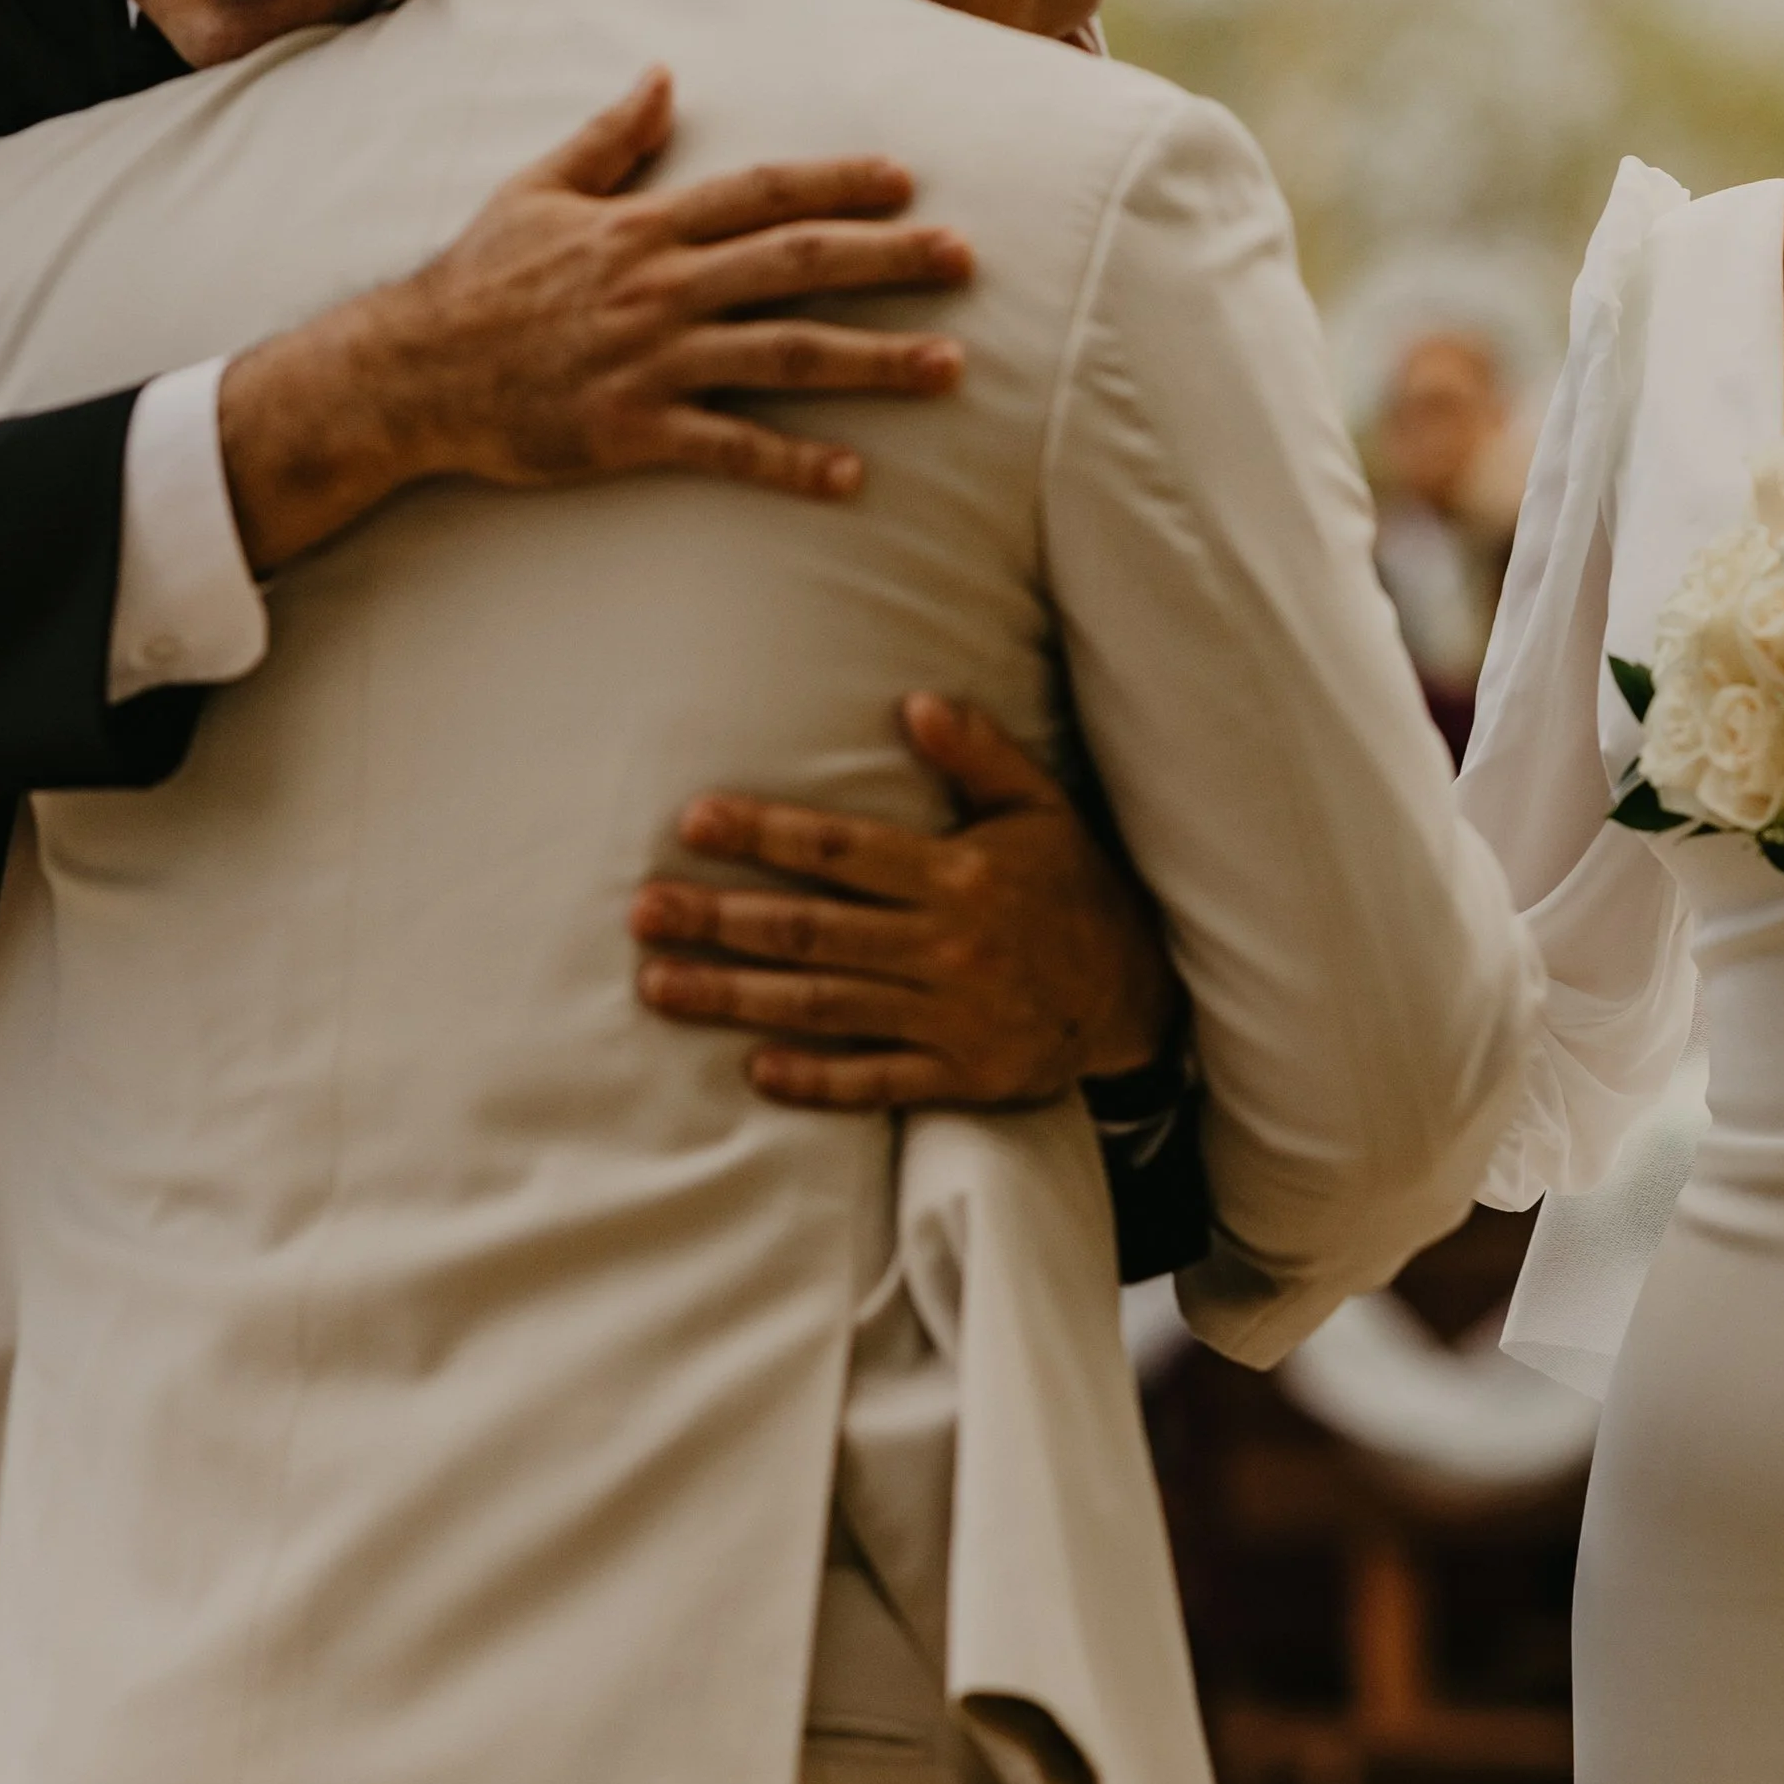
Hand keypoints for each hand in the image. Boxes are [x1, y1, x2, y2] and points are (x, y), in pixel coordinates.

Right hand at [218, 68, 971, 570]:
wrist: (411, 371)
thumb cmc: (478, 280)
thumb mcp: (537, 188)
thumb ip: (610, 137)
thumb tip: (663, 77)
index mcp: (644, 225)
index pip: (761, 194)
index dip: (837, 184)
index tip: (906, 182)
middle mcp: (660, 286)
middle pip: (796, 266)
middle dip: (888, 260)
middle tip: (965, 259)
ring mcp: (650, 359)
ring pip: (784, 355)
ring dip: (873, 361)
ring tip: (947, 367)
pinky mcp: (632, 429)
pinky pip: (728, 447)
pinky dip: (791, 464)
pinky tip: (851, 475)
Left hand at [630, 697, 1178, 1110]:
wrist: (1140, 992)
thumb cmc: (1075, 888)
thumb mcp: (1042, 806)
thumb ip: (979, 754)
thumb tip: (916, 702)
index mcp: (956, 874)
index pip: (841, 850)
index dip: (764, 834)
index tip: (694, 823)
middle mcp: (946, 945)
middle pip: (811, 930)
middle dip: (719, 919)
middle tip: (643, 913)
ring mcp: (950, 1016)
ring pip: (825, 1005)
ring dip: (736, 997)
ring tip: (660, 986)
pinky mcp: (960, 1075)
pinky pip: (876, 1081)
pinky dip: (817, 1080)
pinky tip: (755, 1070)